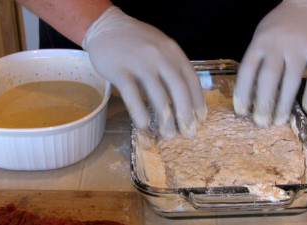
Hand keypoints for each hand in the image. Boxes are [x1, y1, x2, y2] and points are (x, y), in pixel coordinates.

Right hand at [82, 6, 205, 138]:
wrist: (107, 26)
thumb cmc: (136, 40)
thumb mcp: (161, 46)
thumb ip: (172, 66)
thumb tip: (183, 97)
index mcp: (173, 52)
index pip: (192, 80)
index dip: (198, 102)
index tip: (200, 119)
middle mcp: (160, 57)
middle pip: (178, 90)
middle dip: (185, 115)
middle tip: (187, 133)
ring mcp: (139, 63)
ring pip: (157, 96)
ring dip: (164, 119)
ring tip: (168, 135)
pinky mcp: (119, 70)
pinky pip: (132, 94)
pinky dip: (139, 111)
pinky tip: (143, 124)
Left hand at [233, 0, 306, 126]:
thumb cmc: (282, 23)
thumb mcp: (262, 35)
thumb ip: (257, 59)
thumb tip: (250, 91)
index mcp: (259, 43)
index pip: (247, 71)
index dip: (242, 93)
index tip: (241, 112)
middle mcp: (277, 45)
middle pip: (267, 79)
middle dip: (263, 103)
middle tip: (261, 122)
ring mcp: (299, 47)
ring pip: (291, 80)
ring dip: (284, 103)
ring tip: (279, 120)